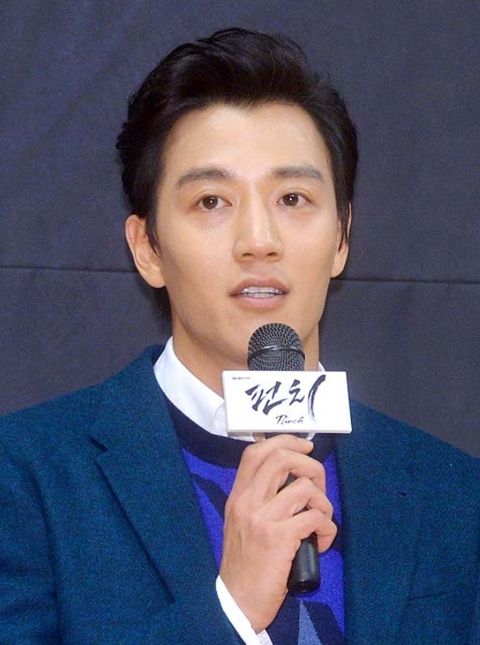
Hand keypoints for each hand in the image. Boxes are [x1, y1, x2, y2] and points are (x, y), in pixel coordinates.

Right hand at [219, 434, 336, 631]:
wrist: (236, 600)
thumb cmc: (244, 562)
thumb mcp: (240, 522)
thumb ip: (258, 499)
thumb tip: (292, 478)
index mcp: (237, 496)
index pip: (256, 452)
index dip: (285, 441)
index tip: (306, 446)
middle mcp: (247, 502)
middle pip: (282, 459)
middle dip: (310, 465)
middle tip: (318, 483)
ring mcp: (262, 519)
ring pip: (305, 488)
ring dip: (323, 503)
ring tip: (321, 520)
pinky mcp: (279, 539)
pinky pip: (315, 518)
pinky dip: (327, 528)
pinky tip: (322, 541)